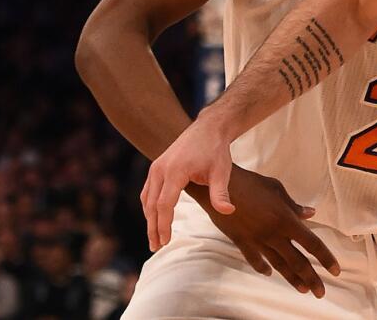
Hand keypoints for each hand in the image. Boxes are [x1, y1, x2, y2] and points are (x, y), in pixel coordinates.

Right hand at [142, 116, 235, 251]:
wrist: (208, 129)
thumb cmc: (216, 150)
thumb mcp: (222, 171)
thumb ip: (221, 193)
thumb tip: (229, 211)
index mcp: (174, 171)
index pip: (164, 205)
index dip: (163, 225)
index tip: (165, 241)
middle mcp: (160, 169)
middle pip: (151, 205)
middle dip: (153, 227)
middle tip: (156, 247)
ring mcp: (156, 167)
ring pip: (147, 198)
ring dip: (149, 219)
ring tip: (155, 238)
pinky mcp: (156, 167)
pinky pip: (148, 191)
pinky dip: (149, 206)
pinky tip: (154, 219)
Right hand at [187, 166, 340, 296]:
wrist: (217, 186)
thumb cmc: (251, 182)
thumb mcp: (277, 189)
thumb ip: (294, 206)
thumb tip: (311, 214)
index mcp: (286, 219)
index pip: (312, 243)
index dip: (325, 258)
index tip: (335, 270)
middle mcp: (273, 234)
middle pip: (297, 261)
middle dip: (311, 278)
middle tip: (321, 292)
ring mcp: (257, 240)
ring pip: (279, 264)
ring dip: (292, 278)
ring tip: (303, 290)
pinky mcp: (241, 242)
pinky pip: (255, 259)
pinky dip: (263, 267)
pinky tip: (269, 274)